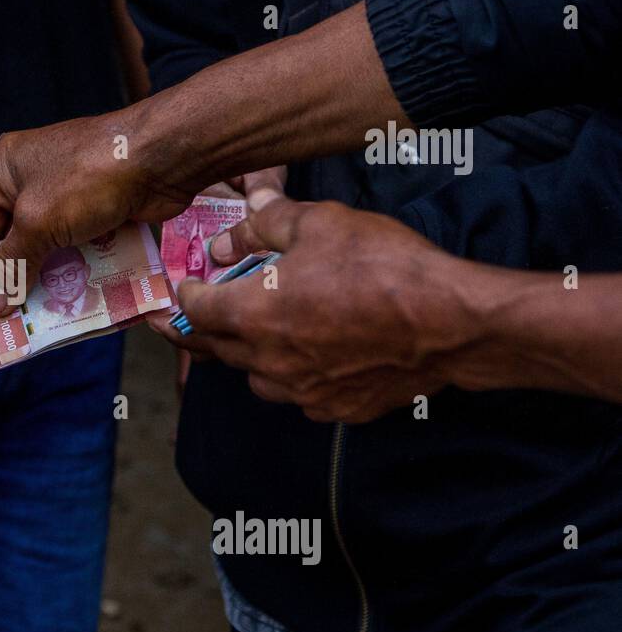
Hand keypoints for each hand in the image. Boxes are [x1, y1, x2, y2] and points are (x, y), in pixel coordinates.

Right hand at [0, 104, 195, 314]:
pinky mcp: (98, 208)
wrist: (160, 159)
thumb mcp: (38, 224)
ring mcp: (68, 193)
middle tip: (12, 319)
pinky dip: (79, 269)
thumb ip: (13, 264)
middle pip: (14, 239)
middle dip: (16, 276)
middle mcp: (31, 178)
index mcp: (4, 169)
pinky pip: (79, 245)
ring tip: (44, 318)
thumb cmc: (87, 179)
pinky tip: (79, 299)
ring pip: (49, 246)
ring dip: (50, 278)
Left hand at [148, 189, 486, 422]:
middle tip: (179, 324)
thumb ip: (265, 224)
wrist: (451, 323)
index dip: (184, 296)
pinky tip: (308, 355)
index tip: (180, 290)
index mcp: (251, 315)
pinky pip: (298, 394)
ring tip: (253, 334)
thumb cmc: (384, 268)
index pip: (194, 310)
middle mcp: (267, 361)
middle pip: (216, 348)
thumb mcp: (319, 223)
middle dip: (198, 331)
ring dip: (247, 355)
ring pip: (255, 376)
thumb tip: (230, 232)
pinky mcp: (335, 408)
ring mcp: (301, 392)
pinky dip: (293, 375)